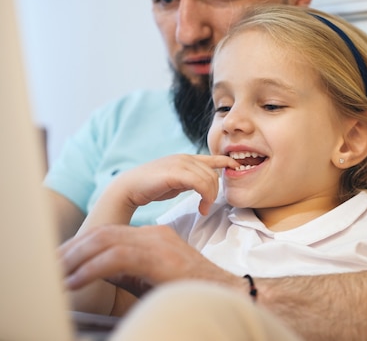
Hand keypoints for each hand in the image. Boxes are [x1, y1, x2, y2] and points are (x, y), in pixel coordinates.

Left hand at [59, 224, 236, 296]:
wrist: (225, 294)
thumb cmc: (189, 292)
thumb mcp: (152, 278)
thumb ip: (127, 270)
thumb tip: (96, 270)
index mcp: (152, 236)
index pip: (108, 233)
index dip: (80, 245)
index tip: (60, 261)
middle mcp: (153, 234)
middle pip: (102, 233)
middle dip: (71, 249)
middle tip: (49, 266)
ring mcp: (157, 243)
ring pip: (105, 240)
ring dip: (75, 257)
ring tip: (57, 273)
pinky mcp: (158, 257)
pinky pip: (115, 257)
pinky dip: (90, 268)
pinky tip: (76, 281)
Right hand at [114, 154, 238, 214]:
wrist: (129, 188)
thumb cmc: (152, 187)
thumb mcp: (176, 181)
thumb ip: (190, 180)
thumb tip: (203, 186)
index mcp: (186, 159)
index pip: (212, 158)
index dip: (227, 162)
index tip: (237, 168)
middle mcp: (185, 158)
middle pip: (214, 173)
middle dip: (216, 191)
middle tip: (208, 206)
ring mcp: (180, 164)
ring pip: (209, 179)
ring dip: (211, 197)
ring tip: (204, 209)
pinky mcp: (175, 173)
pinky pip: (201, 184)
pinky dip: (205, 197)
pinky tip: (201, 208)